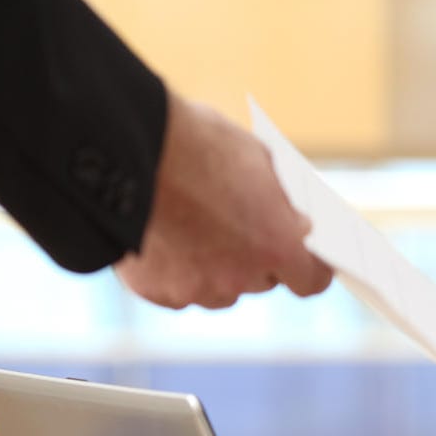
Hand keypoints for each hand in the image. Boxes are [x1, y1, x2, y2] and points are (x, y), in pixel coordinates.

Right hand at [114, 92, 333, 308]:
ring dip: (216, 269)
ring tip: (195, 227)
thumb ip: (279, 202)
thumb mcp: (256, 160)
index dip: (309, 267)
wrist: (123, 147)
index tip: (303, 255)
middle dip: (256, 258)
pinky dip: (175, 271)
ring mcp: (197, 289)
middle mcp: (240, 277)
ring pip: (219, 290)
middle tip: (239, 226)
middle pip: (262, 282)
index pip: (311, 280)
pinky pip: (178, 291)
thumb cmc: (195, 144)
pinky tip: (165, 237)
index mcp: (277, 245)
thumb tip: (294, 222)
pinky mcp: (157, 292)